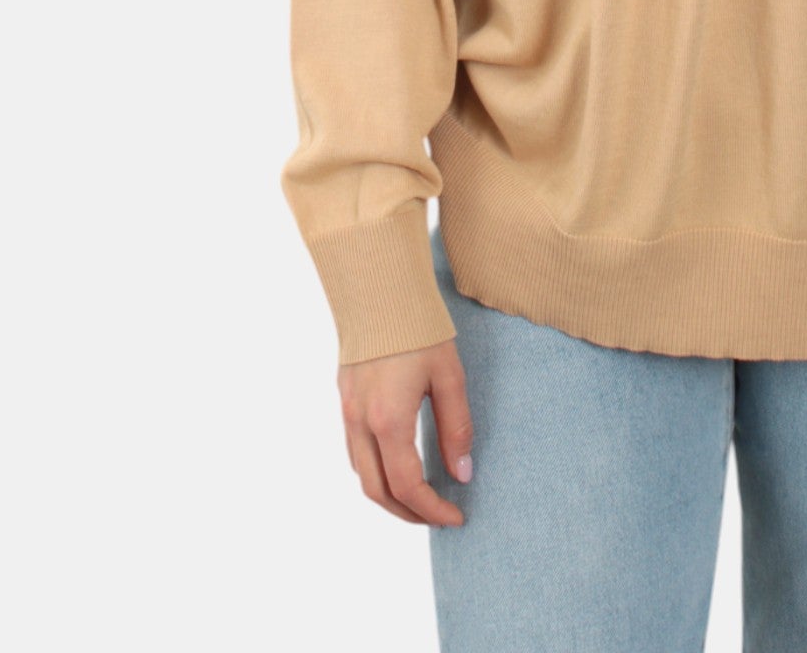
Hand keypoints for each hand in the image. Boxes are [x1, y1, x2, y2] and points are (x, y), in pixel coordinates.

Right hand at [338, 339, 474, 526]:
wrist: (380, 290)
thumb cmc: (419, 330)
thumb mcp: (449, 377)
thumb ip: (456, 428)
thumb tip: (462, 474)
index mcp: (389, 421)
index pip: (408, 486)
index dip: (432, 509)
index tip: (455, 516)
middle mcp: (361, 423)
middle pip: (378, 491)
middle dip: (408, 513)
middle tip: (437, 516)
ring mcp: (347, 412)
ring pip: (361, 475)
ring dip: (389, 495)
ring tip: (420, 497)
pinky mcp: (344, 399)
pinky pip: (354, 452)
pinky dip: (375, 471)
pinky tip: (397, 465)